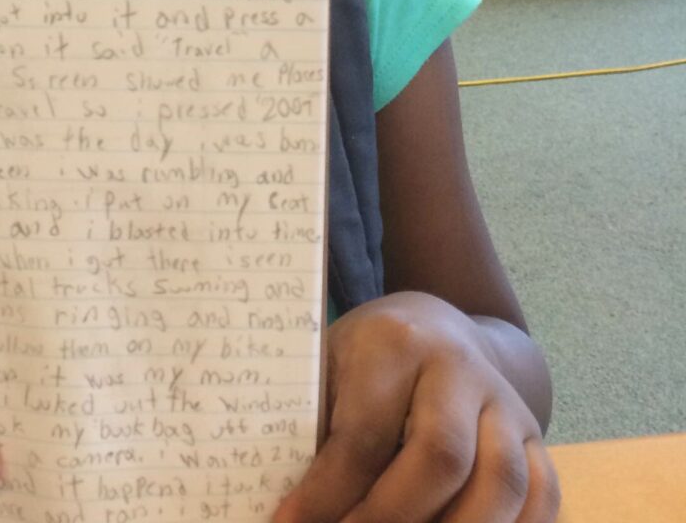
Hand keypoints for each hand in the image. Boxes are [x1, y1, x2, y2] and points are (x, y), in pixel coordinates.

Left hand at [273, 293, 559, 522]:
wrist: (437, 328)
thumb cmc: (365, 358)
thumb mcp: (330, 367)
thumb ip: (315, 425)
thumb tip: (290, 506)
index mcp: (394, 344)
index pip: (364, 432)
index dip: (328, 493)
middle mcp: (459, 368)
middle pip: (441, 457)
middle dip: (393, 518)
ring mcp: (507, 405)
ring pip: (503, 484)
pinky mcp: (538, 440)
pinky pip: (542, 499)